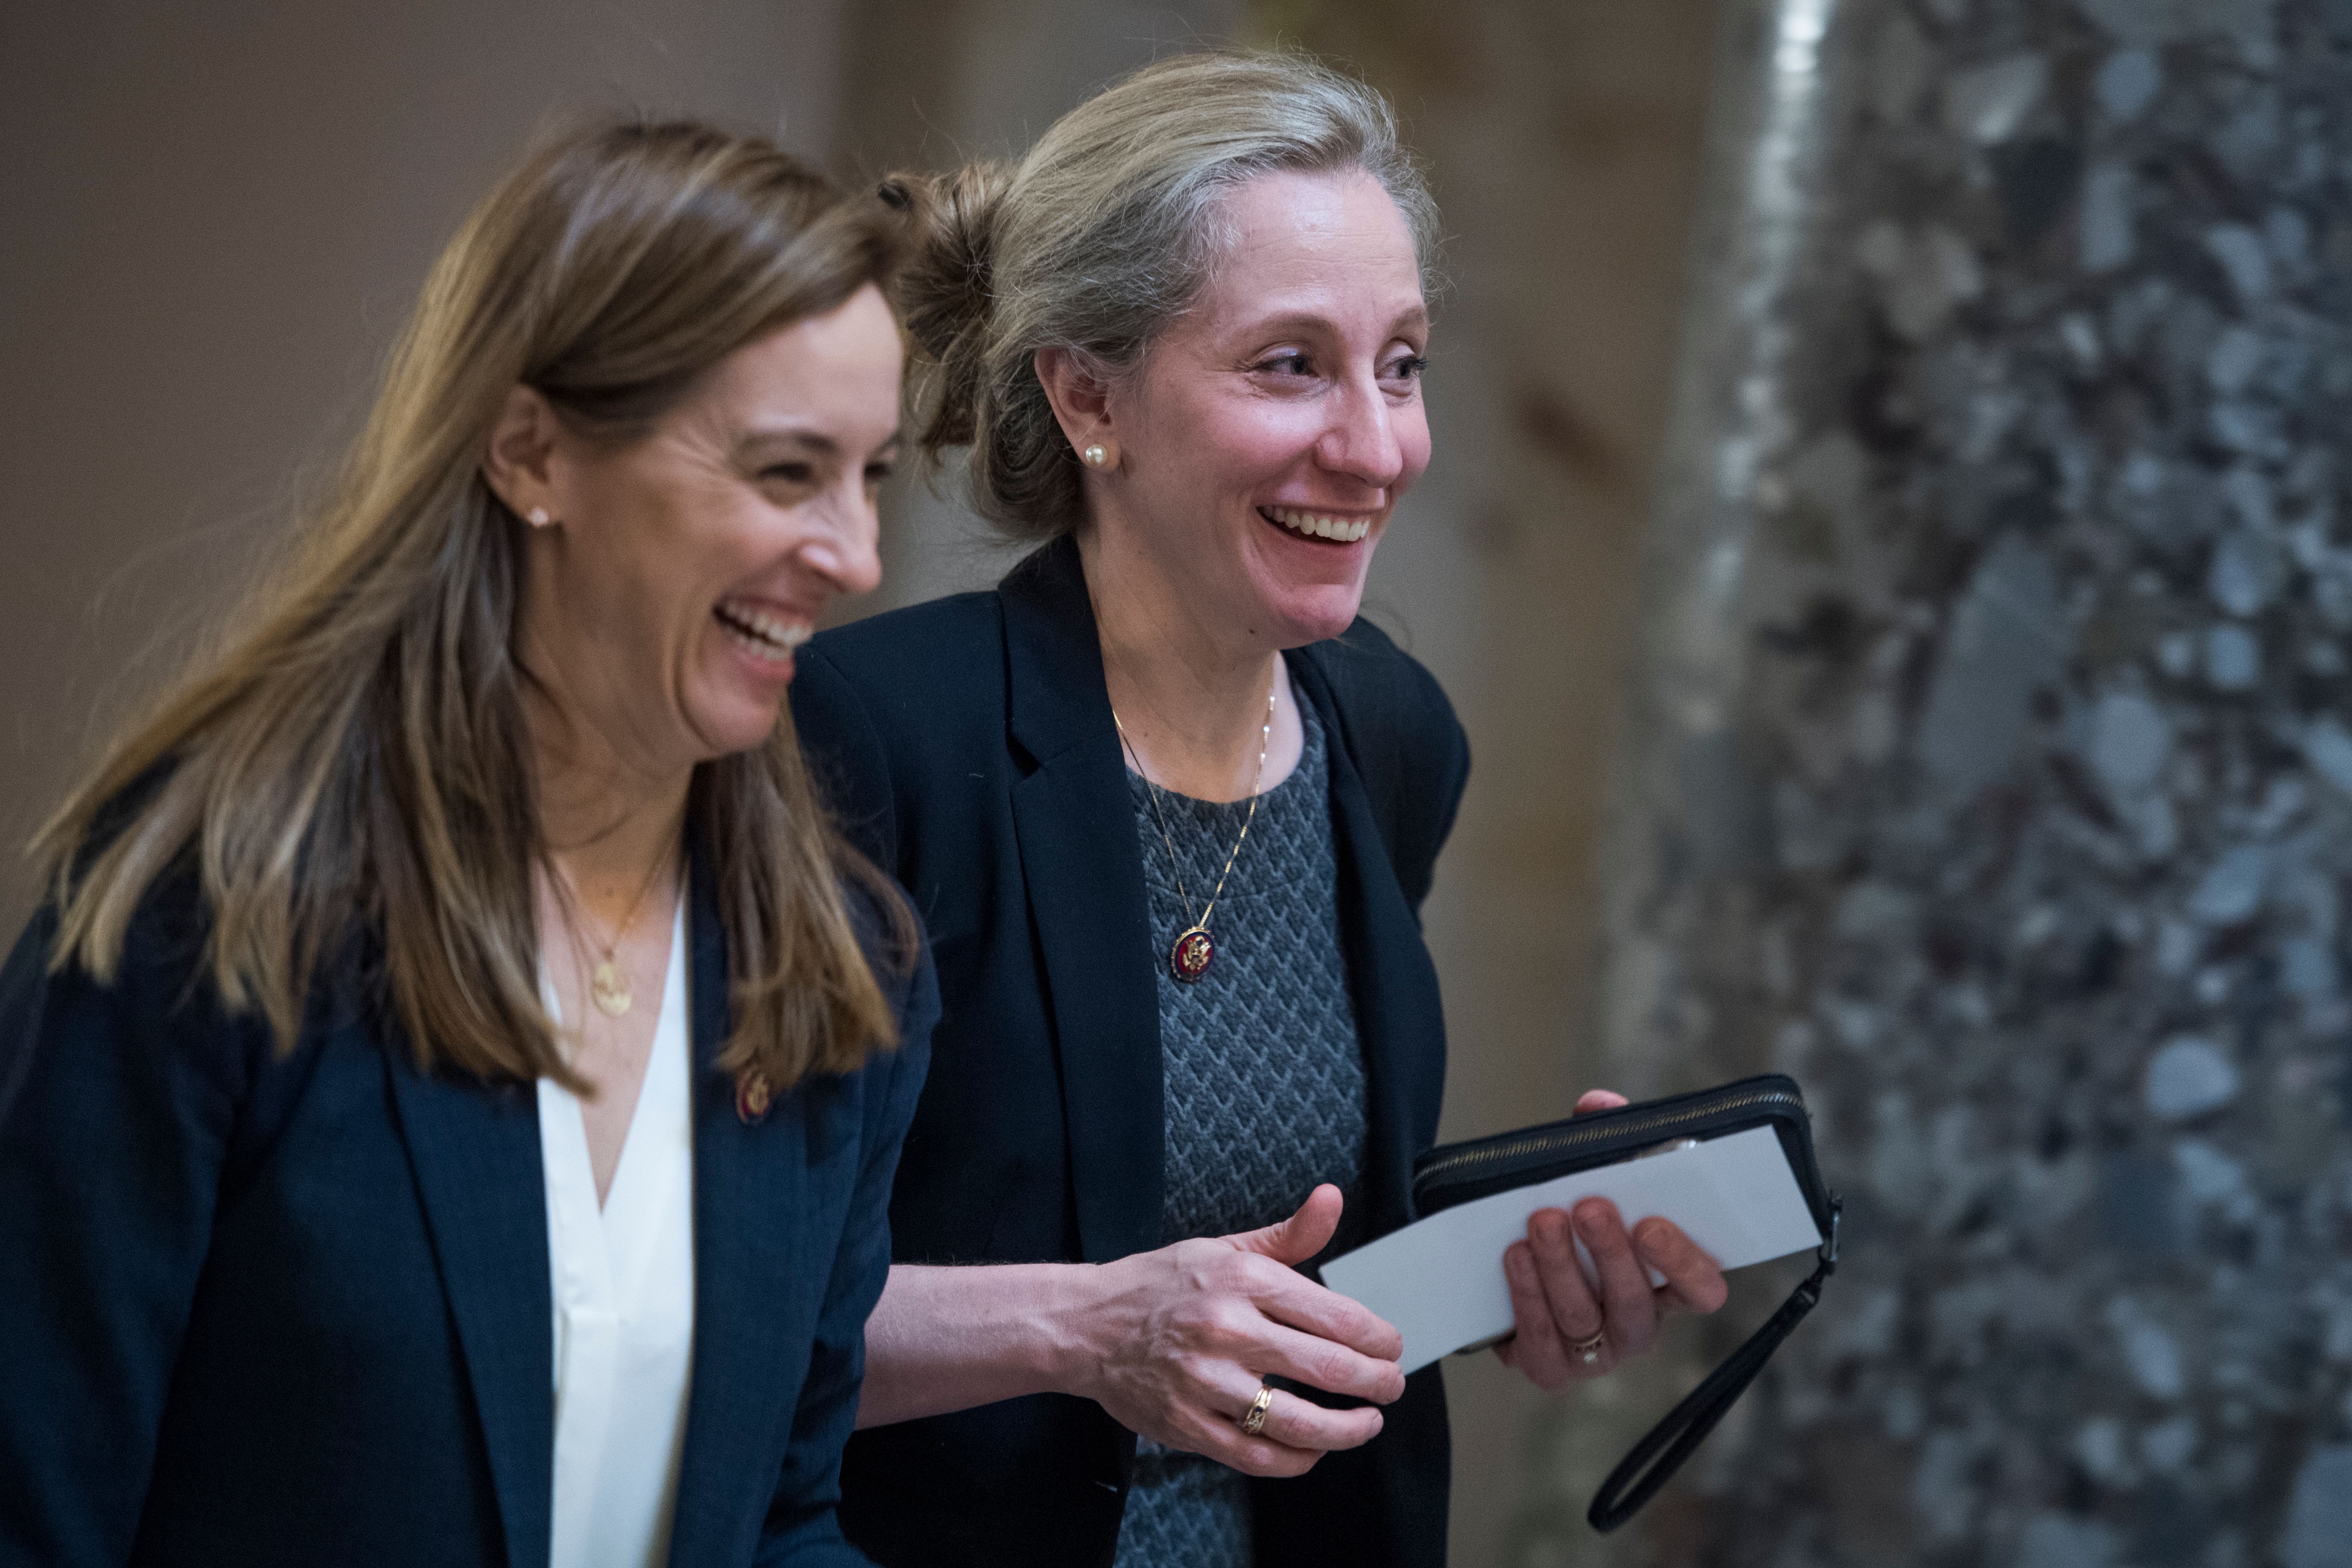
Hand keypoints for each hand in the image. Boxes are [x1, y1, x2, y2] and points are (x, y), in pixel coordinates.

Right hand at [1071, 1184, 1406, 1476]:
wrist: (1087, 1325)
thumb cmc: (1162, 1284)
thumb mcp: (1224, 1248)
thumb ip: (1288, 1235)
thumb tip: (1334, 1198)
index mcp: (1243, 1281)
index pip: (1337, 1316)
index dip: (1379, 1338)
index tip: (1392, 1347)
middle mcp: (1228, 1331)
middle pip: (1330, 1368)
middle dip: (1377, 1383)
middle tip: (1391, 1387)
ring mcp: (1207, 1383)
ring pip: (1299, 1422)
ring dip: (1349, 1429)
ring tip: (1368, 1424)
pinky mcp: (1189, 1426)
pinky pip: (1259, 1457)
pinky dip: (1298, 1459)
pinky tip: (1315, 1448)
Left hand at [1494, 1089, 1729, 1391]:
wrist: (1514, 1271)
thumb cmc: (1573, 1221)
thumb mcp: (1594, 1176)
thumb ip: (1605, 1139)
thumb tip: (1598, 1105)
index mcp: (1668, 1285)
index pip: (1702, 1289)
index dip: (1685, 1262)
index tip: (1653, 1223)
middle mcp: (1638, 1326)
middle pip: (1636, 1303)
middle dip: (1610, 1252)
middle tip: (1588, 1206)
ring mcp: (1596, 1354)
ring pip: (1583, 1319)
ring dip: (1560, 1267)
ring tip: (1541, 1222)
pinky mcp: (1551, 1368)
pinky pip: (1541, 1345)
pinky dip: (1527, 1298)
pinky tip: (1515, 1257)